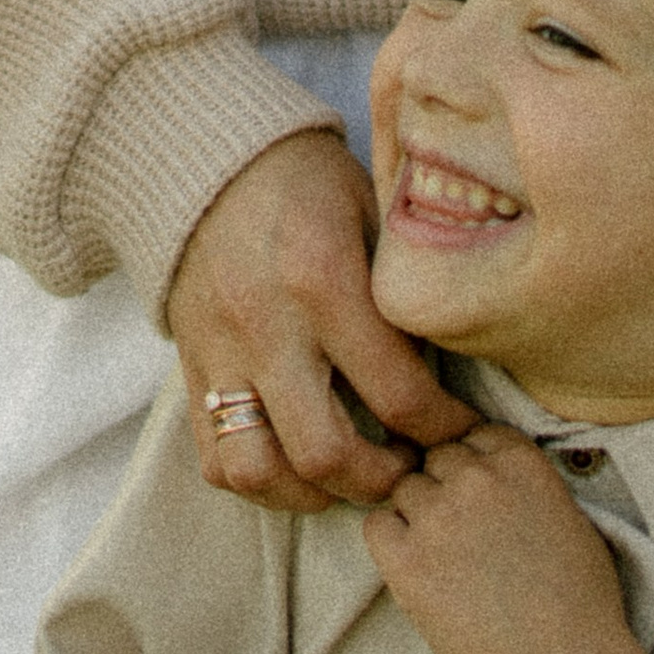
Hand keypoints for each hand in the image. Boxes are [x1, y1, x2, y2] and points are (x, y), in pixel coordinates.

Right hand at [165, 129, 474, 510]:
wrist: (206, 160)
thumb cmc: (307, 180)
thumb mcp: (372, 207)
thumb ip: (405, 283)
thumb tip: (455, 355)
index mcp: (325, 283)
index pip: (397, 393)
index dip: (442, 429)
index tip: (461, 431)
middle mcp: (269, 328)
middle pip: (326, 453)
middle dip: (380, 479)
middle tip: (410, 470)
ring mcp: (222, 354)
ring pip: (259, 469)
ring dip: (312, 492)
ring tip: (349, 478)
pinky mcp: (192, 368)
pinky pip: (214, 457)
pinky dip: (258, 480)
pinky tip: (296, 467)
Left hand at [365, 426, 635, 653]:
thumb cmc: (580, 605)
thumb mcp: (572, 520)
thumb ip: (528, 485)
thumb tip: (496, 474)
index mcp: (522, 462)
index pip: (475, 435)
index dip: (475, 467)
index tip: (481, 499)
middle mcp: (476, 479)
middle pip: (436, 458)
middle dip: (445, 488)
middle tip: (460, 535)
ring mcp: (438, 517)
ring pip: (405, 489)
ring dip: (417, 516)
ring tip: (444, 561)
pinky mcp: (407, 561)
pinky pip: (376, 525)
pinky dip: (390, 542)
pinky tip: (416, 570)